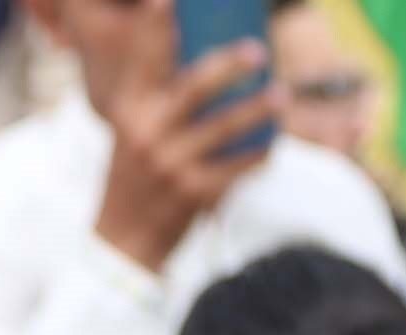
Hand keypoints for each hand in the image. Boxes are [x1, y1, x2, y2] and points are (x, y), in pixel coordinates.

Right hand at [92, 27, 280, 273]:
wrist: (123, 240)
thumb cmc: (135, 173)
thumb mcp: (133, 129)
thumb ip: (158, 96)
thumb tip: (217, 59)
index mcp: (129, 108)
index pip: (144, 57)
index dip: (156, 24)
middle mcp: (146, 132)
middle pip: (193, 87)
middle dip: (228, 65)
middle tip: (258, 49)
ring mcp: (170, 165)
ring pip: (223, 129)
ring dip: (257, 109)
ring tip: (282, 95)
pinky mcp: (193, 194)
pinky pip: (236, 169)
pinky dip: (258, 156)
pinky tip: (273, 145)